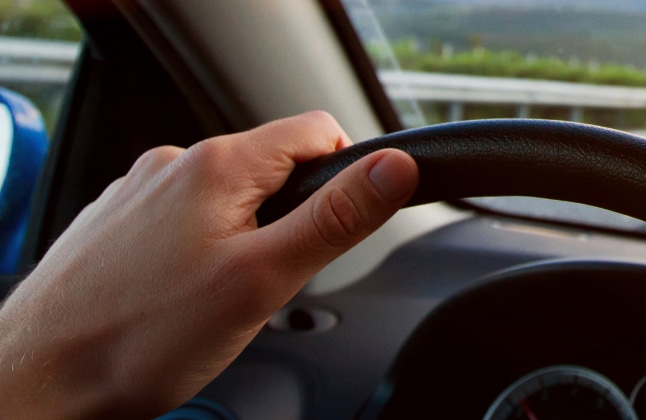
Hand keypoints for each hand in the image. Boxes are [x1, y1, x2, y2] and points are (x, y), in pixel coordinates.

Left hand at [0, 112, 417, 417]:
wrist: (42, 381)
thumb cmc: (140, 338)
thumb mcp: (265, 279)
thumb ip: (337, 219)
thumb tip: (394, 169)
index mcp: (215, 165)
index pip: (316, 130)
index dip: (347, 175)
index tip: (342, 225)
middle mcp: (172, 165)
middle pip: (274, 169)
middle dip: (291, 222)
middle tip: (267, 283)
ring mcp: (138, 194)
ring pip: (229, 202)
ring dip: (245, 242)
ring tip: (217, 300)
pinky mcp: (117, 226)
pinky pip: (185, 225)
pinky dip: (199, 256)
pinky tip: (179, 300)